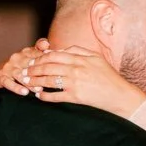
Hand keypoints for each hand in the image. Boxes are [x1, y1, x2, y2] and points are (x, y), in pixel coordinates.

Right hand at [0, 39, 52, 94]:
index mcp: (26, 52)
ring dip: (29, 82)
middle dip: (40, 73)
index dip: (46, 56)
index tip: (55, 61)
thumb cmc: (21, 67)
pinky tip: (24, 92)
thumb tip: (61, 51)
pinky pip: (8, 82)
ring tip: (38, 89)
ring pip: (20, 74)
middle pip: (29, 64)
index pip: (37, 52)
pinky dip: (16, 88)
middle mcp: (17, 57)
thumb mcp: (32, 58)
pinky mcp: (0, 76)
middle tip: (50, 80)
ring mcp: (8, 67)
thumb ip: (45, 55)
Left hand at [27, 46, 145, 118]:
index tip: (32, 61)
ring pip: (49, 80)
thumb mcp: (97, 58)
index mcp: (80, 58)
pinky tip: (39, 96)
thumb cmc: (109, 77)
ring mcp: (75, 83)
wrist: (121, 96)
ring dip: (35, 81)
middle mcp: (76, 69)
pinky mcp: (76, 97)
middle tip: (24, 72)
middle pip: (48, 66)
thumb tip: (62, 49)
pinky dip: (45, 96)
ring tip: (27, 83)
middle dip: (33, 69)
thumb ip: (79, 51)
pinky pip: (56, 96)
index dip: (40, 58)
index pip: (54, 55)